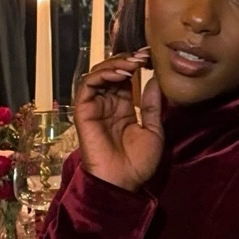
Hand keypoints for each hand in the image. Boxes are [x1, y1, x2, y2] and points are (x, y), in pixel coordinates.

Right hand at [74, 48, 163, 192]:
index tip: (152, 57)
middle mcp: (107, 103)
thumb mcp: (153, 131)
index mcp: (122, 107)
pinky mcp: (83, 111)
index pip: (125, 77)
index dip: (136, 65)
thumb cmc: (138, 163)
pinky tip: (121, 75)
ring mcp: (94, 106)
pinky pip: (87, 85)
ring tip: (133, 63)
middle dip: (127, 60)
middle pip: (111, 71)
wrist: (123, 183)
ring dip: (115, 64)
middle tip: (144, 55)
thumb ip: (152, 105)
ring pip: (98, 74)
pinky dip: (102, 75)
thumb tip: (155, 80)